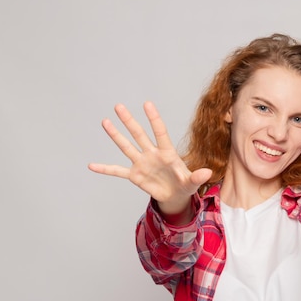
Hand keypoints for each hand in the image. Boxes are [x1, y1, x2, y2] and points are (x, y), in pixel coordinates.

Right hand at [88, 102, 211, 213]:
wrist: (175, 196)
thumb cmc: (185, 185)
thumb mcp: (192, 183)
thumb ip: (197, 177)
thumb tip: (208, 173)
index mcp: (167, 153)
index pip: (160, 133)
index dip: (154, 119)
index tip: (147, 104)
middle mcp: (152, 154)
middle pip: (139, 134)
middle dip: (129, 121)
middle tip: (119, 106)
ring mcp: (142, 163)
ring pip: (127, 146)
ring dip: (116, 135)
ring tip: (105, 122)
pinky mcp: (135, 175)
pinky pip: (117, 171)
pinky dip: (105, 169)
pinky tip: (92, 165)